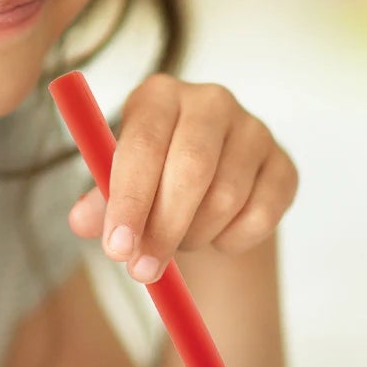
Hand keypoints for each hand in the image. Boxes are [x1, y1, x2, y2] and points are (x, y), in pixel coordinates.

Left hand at [65, 74, 297, 283]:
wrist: (203, 187)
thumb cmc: (149, 179)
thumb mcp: (116, 185)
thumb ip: (99, 203)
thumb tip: (82, 222)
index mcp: (158, 96)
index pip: (144, 145)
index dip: (130, 200)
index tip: (117, 248)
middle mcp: (209, 102)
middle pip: (191, 168)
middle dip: (163, 228)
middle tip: (143, 271)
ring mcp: (254, 130)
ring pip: (226, 198)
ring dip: (194, 235)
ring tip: (177, 240)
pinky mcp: (283, 165)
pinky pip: (261, 215)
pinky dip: (232, 240)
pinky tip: (215, 237)